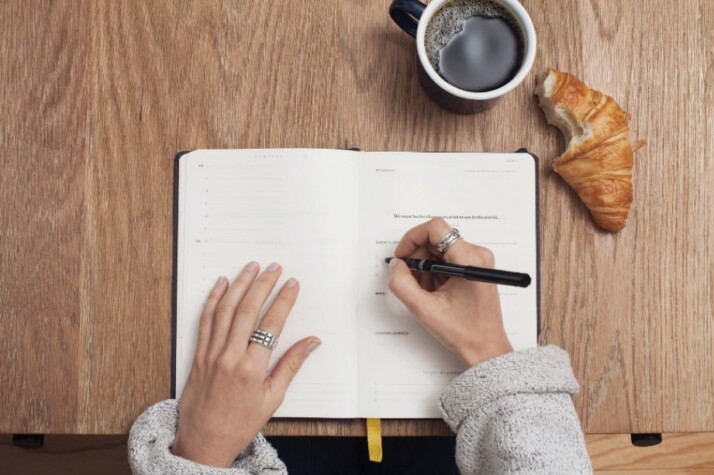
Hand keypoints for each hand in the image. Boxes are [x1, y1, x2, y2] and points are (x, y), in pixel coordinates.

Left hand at [171, 262, 320, 466]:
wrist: (204, 442)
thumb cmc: (240, 423)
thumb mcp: (273, 398)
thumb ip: (291, 365)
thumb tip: (312, 342)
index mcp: (252, 369)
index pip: (271, 324)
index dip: (283, 300)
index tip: (292, 284)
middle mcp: (230, 357)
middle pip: (247, 310)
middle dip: (263, 285)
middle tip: (274, 268)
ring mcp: (211, 354)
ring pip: (225, 310)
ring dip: (239, 284)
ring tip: (251, 267)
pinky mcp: (198, 354)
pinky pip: (205, 320)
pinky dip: (214, 299)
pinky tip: (222, 284)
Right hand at [388, 218, 512, 366]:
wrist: (485, 348)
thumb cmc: (465, 332)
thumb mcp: (424, 309)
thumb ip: (403, 283)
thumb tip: (396, 265)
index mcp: (469, 260)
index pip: (436, 228)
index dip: (412, 238)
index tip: (402, 256)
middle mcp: (477, 254)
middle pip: (436, 238)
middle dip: (418, 257)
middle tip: (410, 279)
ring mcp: (477, 260)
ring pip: (440, 249)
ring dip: (426, 266)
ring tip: (426, 291)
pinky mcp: (475, 267)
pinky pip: (447, 258)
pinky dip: (435, 272)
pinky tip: (434, 291)